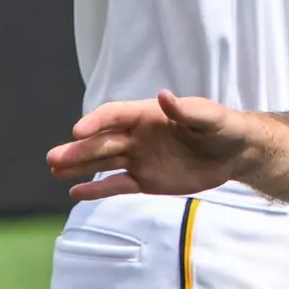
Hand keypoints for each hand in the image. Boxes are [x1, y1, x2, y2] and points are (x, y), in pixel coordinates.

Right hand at [46, 90, 262, 200]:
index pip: (115, 115)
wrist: (235, 153)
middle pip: (102, 141)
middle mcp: (139, 136)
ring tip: (54, 169)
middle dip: (78, 149)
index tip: (78, 131)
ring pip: (104, 162)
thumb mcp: (210, 118)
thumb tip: (164, 96)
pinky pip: (117, 185)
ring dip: (79, 166)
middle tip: (52, 157)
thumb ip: (187, 111)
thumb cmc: (224, 128)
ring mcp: (140, 158)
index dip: (96, 121)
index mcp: (149, 114)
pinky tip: (75, 192)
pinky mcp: (146, 180)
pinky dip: (97, 189)